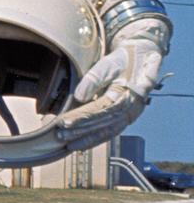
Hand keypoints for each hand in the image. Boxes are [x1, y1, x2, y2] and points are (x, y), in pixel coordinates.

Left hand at [56, 33, 163, 151]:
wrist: (142, 57)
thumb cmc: (125, 60)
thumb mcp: (110, 63)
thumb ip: (95, 79)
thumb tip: (79, 96)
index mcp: (128, 93)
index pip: (101, 109)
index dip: (82, 117)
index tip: (64, 122)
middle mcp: (131, 108)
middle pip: (103, 123)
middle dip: (80, 130)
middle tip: (60, 135)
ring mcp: (130, 115)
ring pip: (107, 131)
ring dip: (86, 139)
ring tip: (67, 143)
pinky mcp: (126, 118)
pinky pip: (110, 132)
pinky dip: (95, 140)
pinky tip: (81, 145)